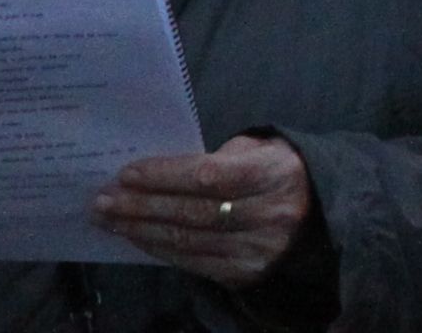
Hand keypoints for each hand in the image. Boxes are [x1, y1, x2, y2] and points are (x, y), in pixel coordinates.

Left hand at [94, 132, 309, 289]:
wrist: (317, 214)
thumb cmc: (278, 171)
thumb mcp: (261, 148)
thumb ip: (221, 156)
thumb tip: (165, 172)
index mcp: (275, 173)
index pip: (210, 175)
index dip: (165, 175)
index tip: (127, 173)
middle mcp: (268, 214)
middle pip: (193, 212)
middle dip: (142, 206)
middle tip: (103, 200)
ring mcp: (257, 248)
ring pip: (188, 241)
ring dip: (141, 230)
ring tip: (109, 219)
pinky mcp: (244, 273)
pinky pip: (193, 262)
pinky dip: (159, 249)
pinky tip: (137, 238)